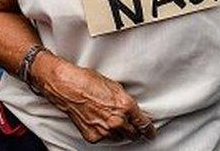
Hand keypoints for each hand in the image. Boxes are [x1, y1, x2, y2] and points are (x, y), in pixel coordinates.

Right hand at [35, 55, 156, 142]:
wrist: (68, 88)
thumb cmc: (88, 82)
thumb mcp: (115, 87)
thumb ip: (126, 101)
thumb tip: (132, 110)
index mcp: (125, 106)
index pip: (144, 124)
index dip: (149, 130)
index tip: (150, 133)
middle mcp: (117, 121)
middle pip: (133, 134)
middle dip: (135, 131)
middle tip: (134, 128)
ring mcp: (105, 131)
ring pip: (119, 138)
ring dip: (120, 132)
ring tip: (112, 122)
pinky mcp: (93, 136)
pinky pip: (104, 138)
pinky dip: (105, 133)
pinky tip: (100, 123)